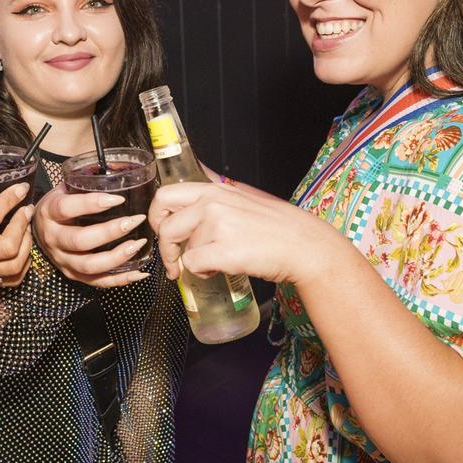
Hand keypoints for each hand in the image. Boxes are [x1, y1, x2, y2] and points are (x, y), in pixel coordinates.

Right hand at [0, 174, 32, 291]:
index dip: (10, 200)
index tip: (21, 188)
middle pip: (8, 245)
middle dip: (23, 225)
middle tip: (26, 209)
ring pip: (13, 265)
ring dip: (27, 246)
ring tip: (26, 229)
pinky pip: (10, 279)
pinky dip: (22, 265)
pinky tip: (22, 250)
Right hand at [32, 184, 150, 287]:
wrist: (39, 229)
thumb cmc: (58, 206)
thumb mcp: (64, 190)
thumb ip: (85, 183)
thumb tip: (119, 169)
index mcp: (49, 212)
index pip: (67, 208)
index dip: (92, 203)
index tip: (118, 198)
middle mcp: (53, 238)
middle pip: (79, 241)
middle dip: (110, 232)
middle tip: (134, 221)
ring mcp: (62, 260)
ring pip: (89, 266)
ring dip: (117, 257)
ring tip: (138, 245)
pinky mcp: (72, 275)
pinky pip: (97, 282)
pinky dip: (120, 279)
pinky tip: (138, 272)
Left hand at [147, 182, 342, 285]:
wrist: (305, 246)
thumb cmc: (279, 228)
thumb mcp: (244, 200)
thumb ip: (217, 200)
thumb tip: (189, 205)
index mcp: (215, 189)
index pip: (166, 195)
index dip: (157, 217)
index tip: (162, 231)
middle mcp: (213, 202)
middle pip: (164, 224)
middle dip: (163, 246)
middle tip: (172, 260)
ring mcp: (218, 224)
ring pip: (183, 248)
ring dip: (192, 262)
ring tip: (214, 264)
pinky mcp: (223, 249)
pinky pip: (194, 265)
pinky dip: (202, 273)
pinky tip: (218, 271)